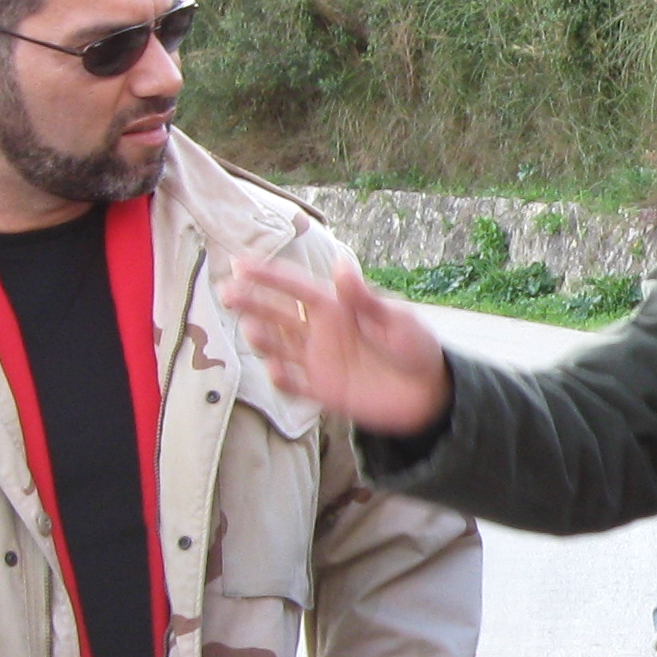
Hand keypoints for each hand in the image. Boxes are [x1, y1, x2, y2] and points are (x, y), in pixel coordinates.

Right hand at [217, 255, 450, 437]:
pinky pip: (295, 384)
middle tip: (226, 292)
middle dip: (252, 302)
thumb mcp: (397, 320)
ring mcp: (320, 361)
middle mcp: (322, 332)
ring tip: (251, 330)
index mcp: (337, 308)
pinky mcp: (323, 390)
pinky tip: (275, 371)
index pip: (296, 288)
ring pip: (280, 347)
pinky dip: (282, 379)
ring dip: (263, 339)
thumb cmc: (417, 347)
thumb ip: (365, 300)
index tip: (240, 263)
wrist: (430, 393)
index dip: (269, 275)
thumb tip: (340, 267)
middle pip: (278, 314)